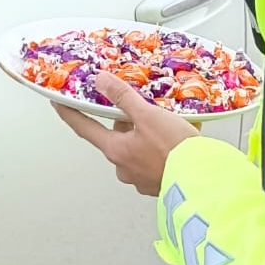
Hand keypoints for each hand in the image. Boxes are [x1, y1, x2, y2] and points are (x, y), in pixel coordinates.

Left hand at [53, 72, 199, 196]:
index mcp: (116, 150)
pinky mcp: (159, 183)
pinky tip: (178, 141)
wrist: (205, 181)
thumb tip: (101, 81)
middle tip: (145, 109)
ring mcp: (141, 178)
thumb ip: (123, 97)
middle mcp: (124, 168)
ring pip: (136, 148)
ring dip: (147, 135)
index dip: (70, 114)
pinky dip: (162, 148)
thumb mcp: (148, 115)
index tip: (59, 105)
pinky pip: (154, 160)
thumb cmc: (176, 151)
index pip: (85, 128)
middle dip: (127, 122)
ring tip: (169, 125)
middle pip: (116, 136)